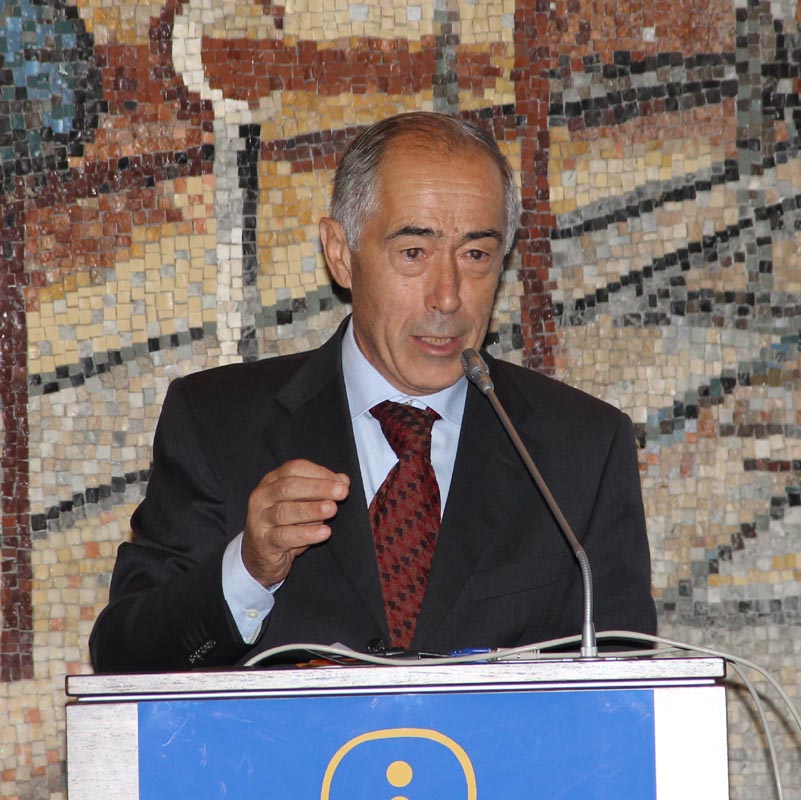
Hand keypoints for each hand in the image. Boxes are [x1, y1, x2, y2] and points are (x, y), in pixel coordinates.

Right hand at [242, 459, 349, 586]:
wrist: (261, 556)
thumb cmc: (286, 525)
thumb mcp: (304, 504)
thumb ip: (321, 490)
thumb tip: (343, 480)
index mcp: (272, 481)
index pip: (295, 468)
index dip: (319, 473)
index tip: (341, 482)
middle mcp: (262, 497)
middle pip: (289, 486)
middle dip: (318, 488)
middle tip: (341, 492)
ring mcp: (259, 519)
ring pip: (285, 511)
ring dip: (312, 509)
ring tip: (332, 509)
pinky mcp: (264, 542)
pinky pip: (285, 536)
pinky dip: (306, 533)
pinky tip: (324, 532)